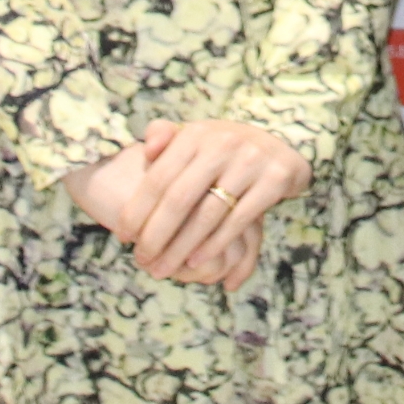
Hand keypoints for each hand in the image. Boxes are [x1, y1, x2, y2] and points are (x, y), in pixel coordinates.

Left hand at [118, 118, 310, 284]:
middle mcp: (222, 144)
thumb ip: (165, 136)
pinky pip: (239, 220)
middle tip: (141, 260)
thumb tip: (147, 149)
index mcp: (195, 134)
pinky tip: (196, 261)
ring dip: (182, 247)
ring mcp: (250, 162)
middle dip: (156, 235)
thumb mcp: (195, 136)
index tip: (123, 235)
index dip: (138, 210)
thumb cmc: (223, 148)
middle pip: (179, 199)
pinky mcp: (274, 180)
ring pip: (208, 215)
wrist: (280, 146)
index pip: (159, 177)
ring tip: (165, 268)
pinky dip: (215, 245)